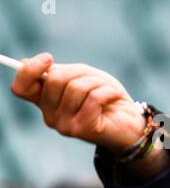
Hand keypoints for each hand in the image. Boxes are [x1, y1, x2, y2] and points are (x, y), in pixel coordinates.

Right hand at [10, 52, 145, 152]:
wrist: (131, 123)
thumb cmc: (106, 98)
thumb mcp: (82, 77)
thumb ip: (58, 72)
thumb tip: (24, 62)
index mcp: (45, 101)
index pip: (21, 88)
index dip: (30, 70)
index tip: (49, 58)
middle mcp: (49, 116)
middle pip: (54, 80)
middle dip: (80, 72)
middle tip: (97, 81)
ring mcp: (63, 125)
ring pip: (76, 87)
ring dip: (98, 83)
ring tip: (108, 92)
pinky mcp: (82, 129)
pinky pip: (93, 98)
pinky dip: (109, 92)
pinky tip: (115, 97)